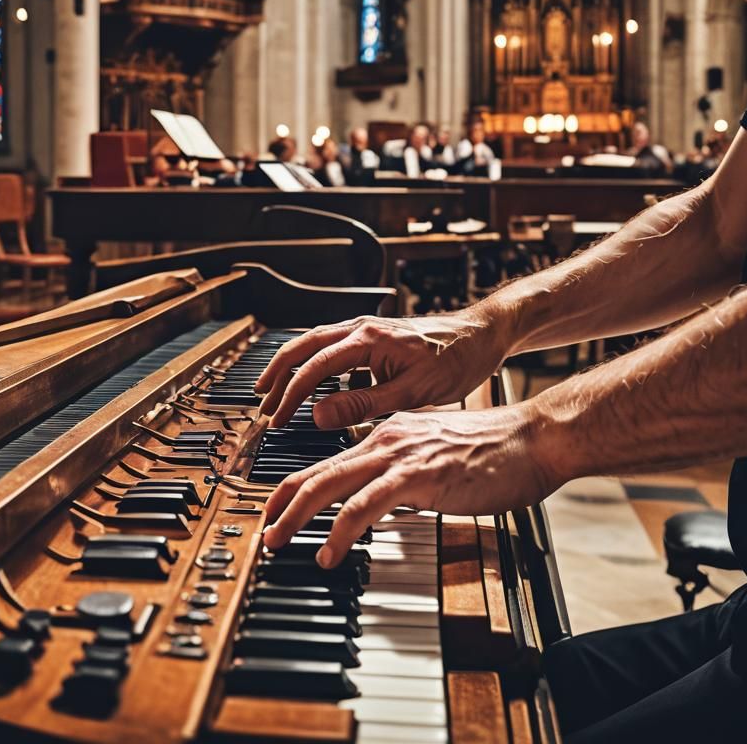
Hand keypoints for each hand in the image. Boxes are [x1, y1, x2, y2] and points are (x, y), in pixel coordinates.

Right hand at [255, 307, 514, 429]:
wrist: (485, 333)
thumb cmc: (458, 358)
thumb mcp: (412, 391)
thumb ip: (363, 403)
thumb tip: (319, 415)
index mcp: (368, 340)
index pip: (314, 366)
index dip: (291, 394)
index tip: (278, 418)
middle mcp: (362, 328)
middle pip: (304, 346)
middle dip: (278, 374)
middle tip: (262, 401)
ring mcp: (368, 330)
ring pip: (316, 344)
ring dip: (295, 367)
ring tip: (279, 393)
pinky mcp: (376, 338)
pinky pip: (335, 348)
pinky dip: (318, 366)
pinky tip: (323, 389)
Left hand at [262, 405, 559, 567]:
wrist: (533, 437)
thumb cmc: (495, 452)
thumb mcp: (436, 461)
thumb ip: (406, 476)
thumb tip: (386, 501)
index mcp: (387, 436)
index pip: (328, 462)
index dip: (295, 486)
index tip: (276, 510)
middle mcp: (385, 440)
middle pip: (318, 471)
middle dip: (282, 503)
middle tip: (264, 532)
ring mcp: (400, 455)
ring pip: (331, 484)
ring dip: (297, 516)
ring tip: (278, 541)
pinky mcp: (419, 475)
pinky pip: (367, 504)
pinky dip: (340, 529)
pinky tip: (329, 551)